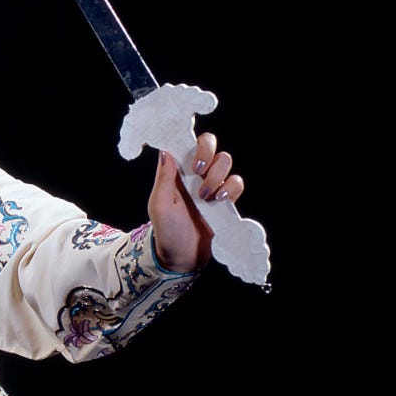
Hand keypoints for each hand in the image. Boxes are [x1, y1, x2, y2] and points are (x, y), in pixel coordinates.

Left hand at [148, 133, 244, 271]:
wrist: (184, 256)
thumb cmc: (166, 230)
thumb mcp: (159, 205)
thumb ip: (163, 178)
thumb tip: (165, 150)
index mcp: (176, 171)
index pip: (186, 143)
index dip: (190, 139)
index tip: (189, 152)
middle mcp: (195, 174)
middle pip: (210, 144)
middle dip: (208, 153)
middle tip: (198, 170)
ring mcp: (211, 184)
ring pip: (225, 161)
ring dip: (218, 175)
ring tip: (206, 196)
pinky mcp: (226, 199)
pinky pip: (237, 182)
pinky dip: (232, 187)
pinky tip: (221, 200)